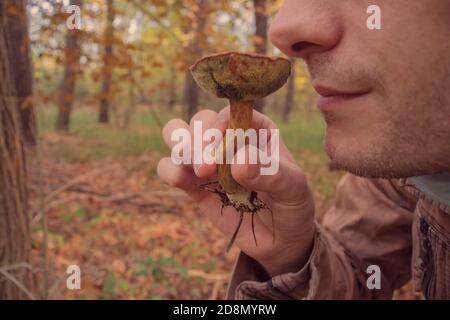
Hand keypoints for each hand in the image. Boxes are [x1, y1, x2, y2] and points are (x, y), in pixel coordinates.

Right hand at [157, 107, 314, 275]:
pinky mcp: (193, 183)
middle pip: (200, 121)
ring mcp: (209, 159)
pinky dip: (170, 170)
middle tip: (207, 170)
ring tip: (196, 171)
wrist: (279, 239)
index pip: (231, 114)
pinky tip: (181, 181)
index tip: (218, 155)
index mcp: (257, 129)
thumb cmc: (292, 205)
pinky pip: (169, 167)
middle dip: (199, 141)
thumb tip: (238, 162)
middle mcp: (229, 138)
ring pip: (177, 134)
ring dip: (179, 147)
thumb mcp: (293, 188)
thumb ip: (271, 174)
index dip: (220, 128)